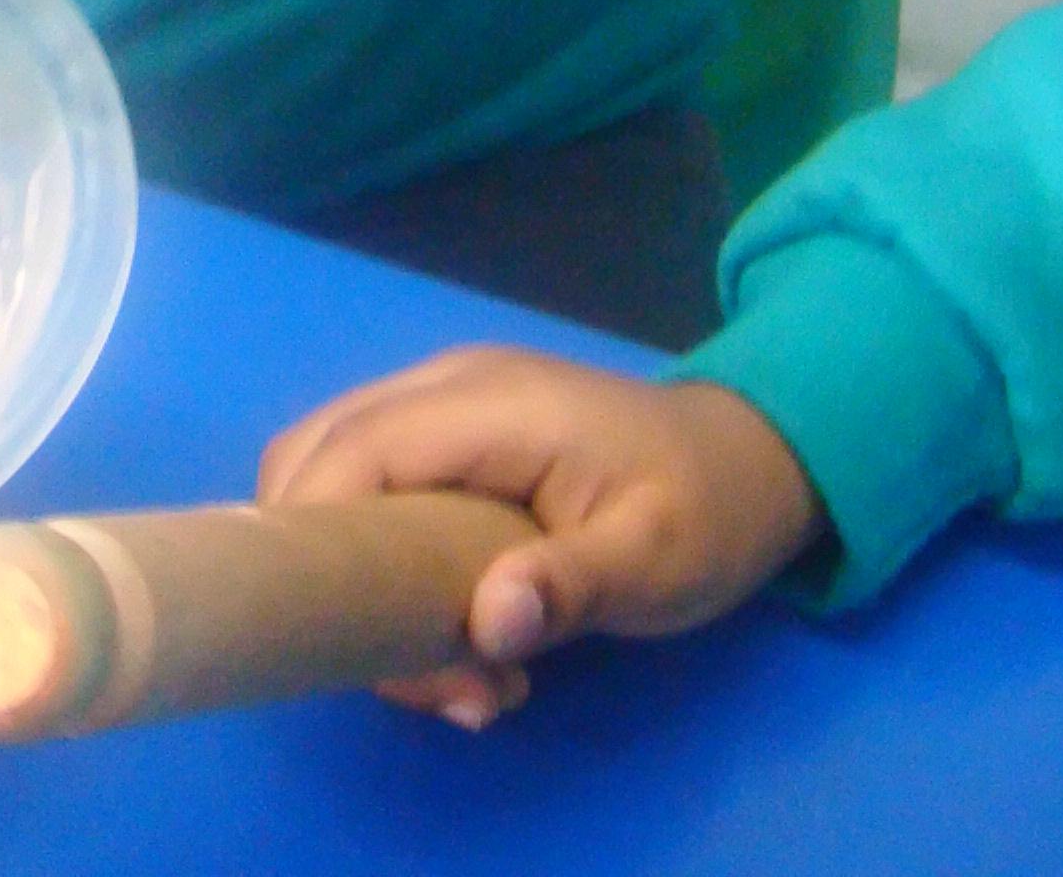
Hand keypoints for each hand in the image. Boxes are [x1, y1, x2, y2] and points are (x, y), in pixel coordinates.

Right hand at [260, 344, 819, 729]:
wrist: (748, 462)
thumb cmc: (705, 510)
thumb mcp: (657, 562)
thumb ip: (570, 586)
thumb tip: (485, 621)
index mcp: (488, 403)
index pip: (352, 450)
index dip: (320, 541)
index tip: (362, 651)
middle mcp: (446, 388)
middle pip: (315, 454)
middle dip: (338, 574)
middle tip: (429, 674)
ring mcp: (444, 407)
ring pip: (337, 477)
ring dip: (368, 586)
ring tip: (464, 675)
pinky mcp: (451, 441)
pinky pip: (376, 489)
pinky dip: (390, 570)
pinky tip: (470, 642)